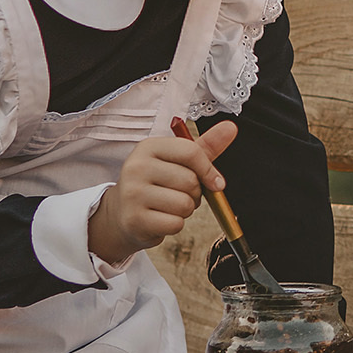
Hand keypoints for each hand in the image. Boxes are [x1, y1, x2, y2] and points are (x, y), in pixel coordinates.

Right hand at [88, 120, 238, 265]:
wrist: (122, 212)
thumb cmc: (156, 184)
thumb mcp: (177, 161)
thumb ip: (205, 146)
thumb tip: (230, 128)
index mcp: (149, 147)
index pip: (191, 152)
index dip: (208, 169)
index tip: (215, 182)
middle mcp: (137, 167)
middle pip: (190, 181)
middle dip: (194, 193)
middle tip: (179, 194)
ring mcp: (133, 193)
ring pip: (184, 204)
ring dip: (185, 210)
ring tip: (169, 206)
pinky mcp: (134, 219)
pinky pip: (175, 224)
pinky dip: (175, 225)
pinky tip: (161, 218)